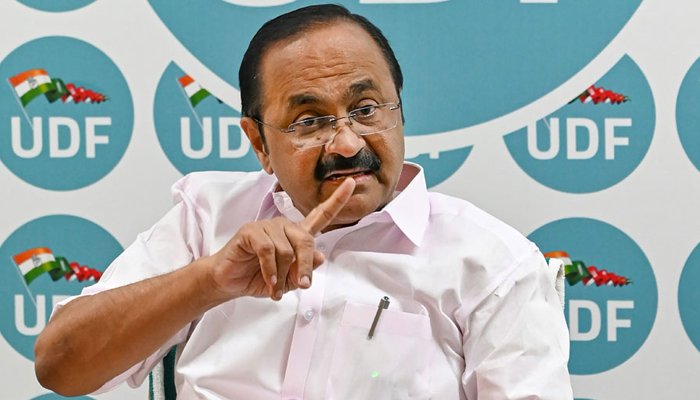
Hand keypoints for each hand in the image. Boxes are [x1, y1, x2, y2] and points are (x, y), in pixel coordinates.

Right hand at [203, 178, 355, 300]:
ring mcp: (267, 226)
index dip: (337, 200)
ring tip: (275, 287)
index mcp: (296, 235)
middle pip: (306, 240)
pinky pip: (268, 250)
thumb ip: (303, 271)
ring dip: (282, 275)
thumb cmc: (258, 277)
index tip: (350, 183)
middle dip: (305, 266)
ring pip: (286, 250)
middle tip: (302, 285)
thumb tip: (320, 256)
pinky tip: (269, 281)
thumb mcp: (287, 281)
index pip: (320, 215)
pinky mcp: (251, 231)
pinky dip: (270, 270)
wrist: (230, 281)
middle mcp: (284, 226)